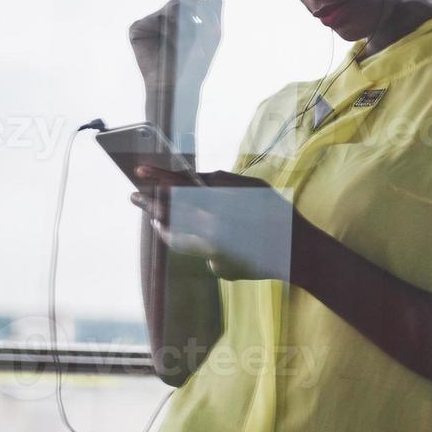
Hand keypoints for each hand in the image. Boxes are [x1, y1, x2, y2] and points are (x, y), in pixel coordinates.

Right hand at [129, 0, 223, 94]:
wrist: (176, 86)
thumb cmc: (196, 63)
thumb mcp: (211, 32)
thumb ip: (212, 6)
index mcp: (185, 15)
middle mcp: (168, 15)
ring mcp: (152, 21)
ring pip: (172, 6)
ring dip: (188, 16)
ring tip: (193, 32)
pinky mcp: (138, 29)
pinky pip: (154, 19)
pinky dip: (168, 26)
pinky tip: (172, 40)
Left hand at [131, 165, 300, 280]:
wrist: (297, 250)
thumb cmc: (278, 215)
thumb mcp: (254, 186)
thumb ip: (224, 181)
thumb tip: (198, 178)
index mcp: (224, 199)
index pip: (183, 184)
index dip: (159, 176)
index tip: (139, 170)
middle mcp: (215, 221)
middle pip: (172, 209)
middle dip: (151, 201)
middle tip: (134, 195)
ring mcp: (214, 243)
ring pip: (176, 230)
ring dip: (162, 220)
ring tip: (150, 213)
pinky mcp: (217, 261)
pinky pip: (192, 246)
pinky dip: (180, 237)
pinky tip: (170, 231)